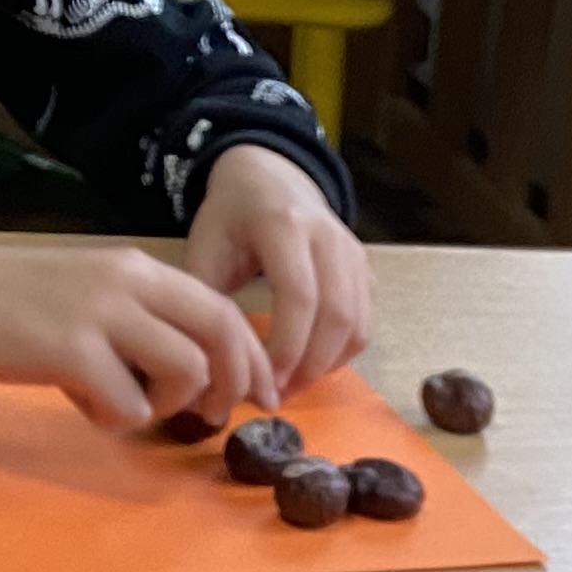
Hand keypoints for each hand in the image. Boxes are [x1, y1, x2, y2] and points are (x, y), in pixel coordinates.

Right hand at [0, 239, 271, 427]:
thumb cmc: (16, 304)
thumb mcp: (93, 295)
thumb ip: (146, 321)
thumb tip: (203, 372)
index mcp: (138, 269)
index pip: (223, 310)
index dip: (253, 359)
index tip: (262, 396)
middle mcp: (128, 283)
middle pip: (221, 338)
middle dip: (231, 387)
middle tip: (209, 416)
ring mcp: (101, 314)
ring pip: (186, 372)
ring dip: (165, 404)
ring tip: (120, 399)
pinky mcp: (72, 351)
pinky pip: (130, 406)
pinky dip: (113, 418)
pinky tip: (79, 401)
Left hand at [184, 141, 373, 396]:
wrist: (268, 177)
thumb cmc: (231, 217)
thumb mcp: (205, 248)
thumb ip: (210, 302)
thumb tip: (212, 367)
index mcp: (284, 224)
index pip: (299, 296)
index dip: (286, 346)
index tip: (265, 380)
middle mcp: (329, 236)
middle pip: (337, 314)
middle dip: (310, 364)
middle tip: (281, 393)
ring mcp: (353, 253)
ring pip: (357, 324)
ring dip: (329, 364)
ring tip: (295, 384)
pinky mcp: (365, 270)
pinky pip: (364, 323)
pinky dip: (342, 353)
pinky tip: (312, 364)